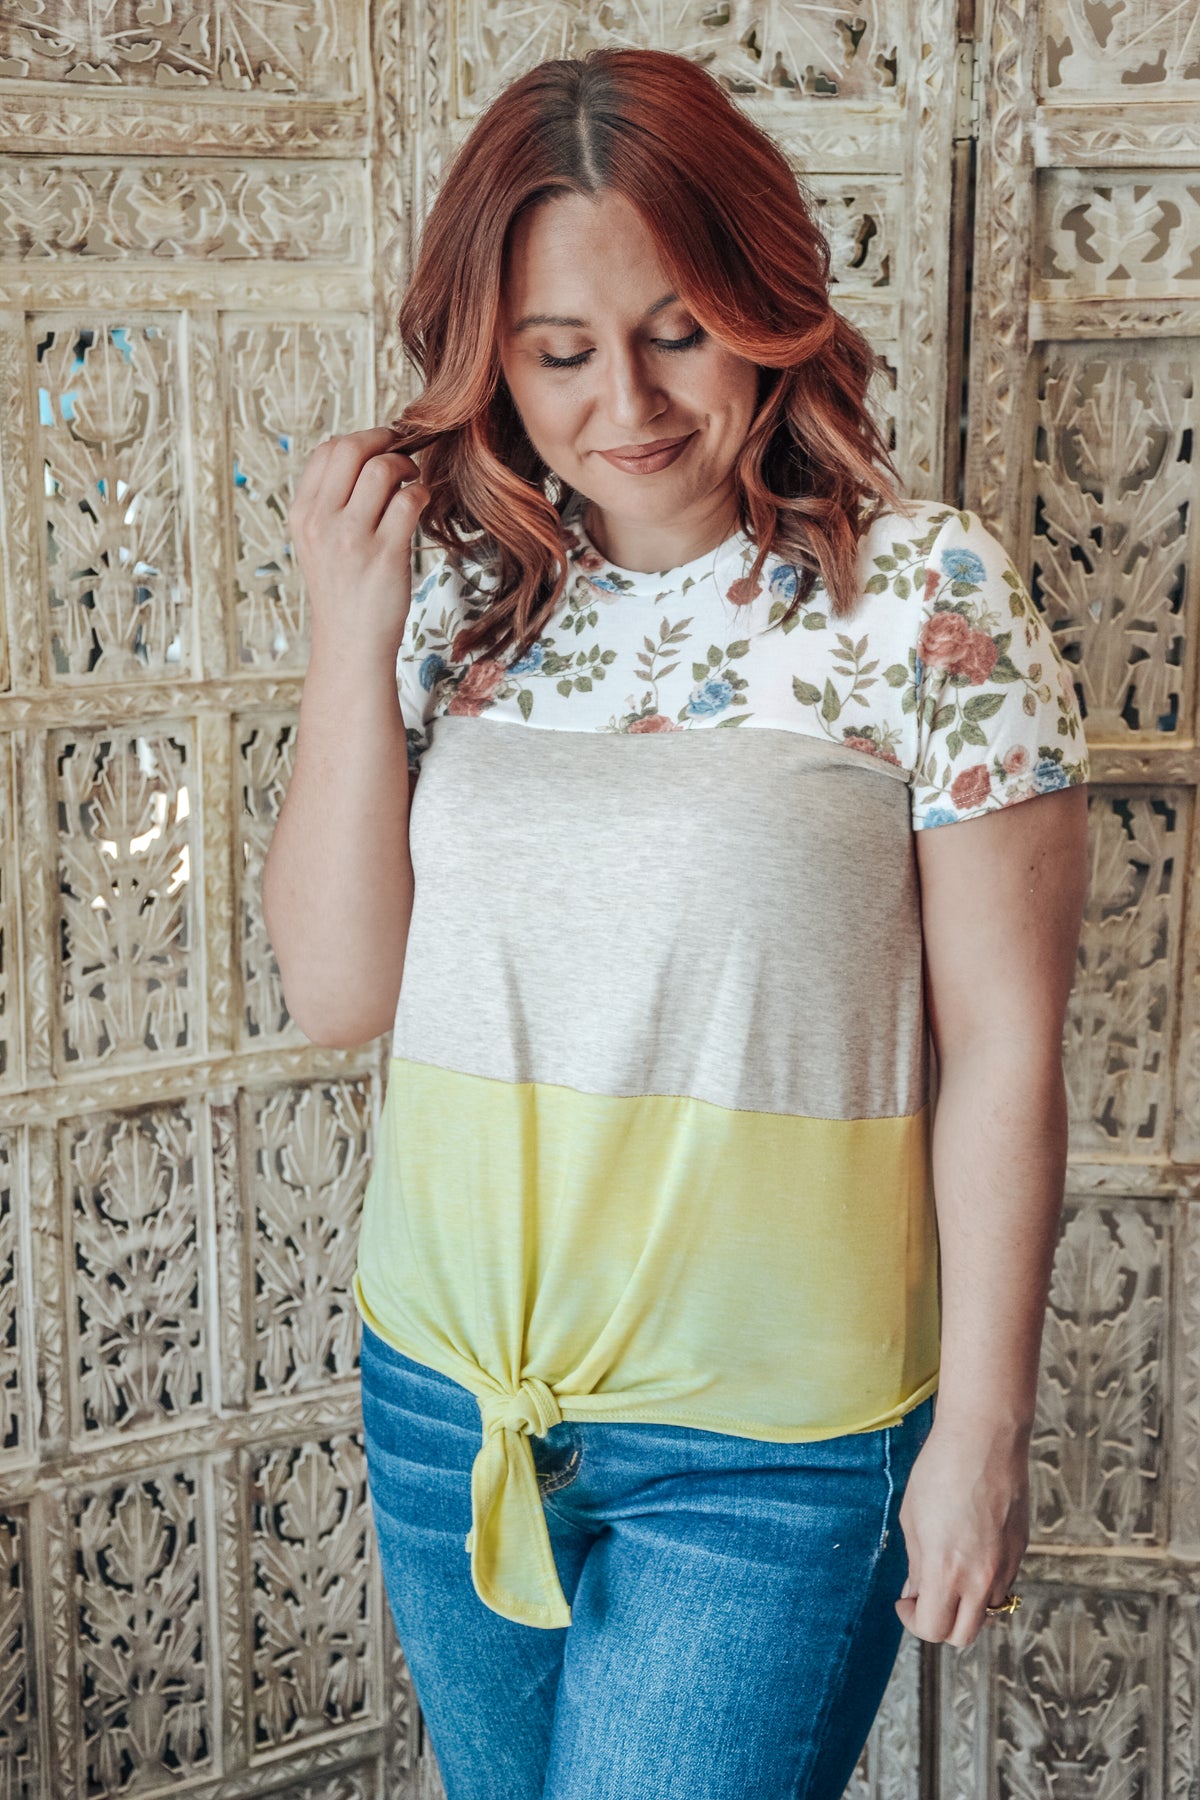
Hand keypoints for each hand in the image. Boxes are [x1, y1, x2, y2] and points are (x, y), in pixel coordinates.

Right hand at [288, 426, 430, 660]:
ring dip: (407, 466)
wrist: (351, 645)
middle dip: (385, 440)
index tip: (381, 447)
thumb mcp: (319, 544)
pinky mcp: (385, 556)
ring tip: (414, 481)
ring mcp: (352, 539)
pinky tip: (422, 504)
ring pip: (382, 469)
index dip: (360, 440)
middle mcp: (322, 522)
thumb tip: (366, 457)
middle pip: (351, 449)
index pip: (326, 451)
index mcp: (303, 515)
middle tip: (404, 452)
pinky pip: (409, 501)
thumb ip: (332, 503)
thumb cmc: (344, 592)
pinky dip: (422, 493)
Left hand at [893, 1411, 1029, 1647]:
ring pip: (986, 1612)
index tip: (905, 1600)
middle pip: (963, 1636)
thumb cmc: (940, 1471)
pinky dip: (984, 1583)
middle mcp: (981, 1578)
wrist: (985, 1439)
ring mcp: (1006, 1566)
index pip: (933, 1629)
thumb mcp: (912, 1518)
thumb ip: (916, 1564)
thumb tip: (915, 1591)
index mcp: (946, 1571)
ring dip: (965, 1604)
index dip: (913, 1621)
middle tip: (925, 1597)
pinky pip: (1002, 1584)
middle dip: (940, 1624)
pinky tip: (970, 1551)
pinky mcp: (1020, 1551)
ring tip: (949, 1571)